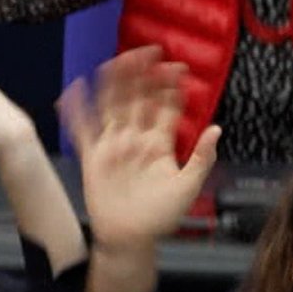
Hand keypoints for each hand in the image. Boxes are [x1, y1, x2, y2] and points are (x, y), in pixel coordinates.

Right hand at [60, 46, 218, 250]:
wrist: (130, 239)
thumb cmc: (160, 218)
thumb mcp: (187, 188)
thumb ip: (202, 159)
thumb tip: (217, 129)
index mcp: (160, 144)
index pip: (166, 108)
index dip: (171, 88)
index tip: (178, 69)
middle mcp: (136, 139)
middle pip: (138, 99)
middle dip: (143, 76)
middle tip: (149, 52)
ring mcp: (114, 145)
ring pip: (112, 105)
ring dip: (115, 83)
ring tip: (118, 61)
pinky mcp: (93, 156)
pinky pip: (83, 128)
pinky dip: (76, 109)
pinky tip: (75, 89)